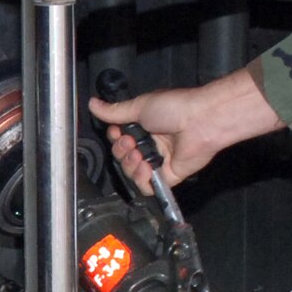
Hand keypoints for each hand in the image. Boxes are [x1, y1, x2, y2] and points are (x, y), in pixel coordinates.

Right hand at [89, 66, 284, 194]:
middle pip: (123, 158)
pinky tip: (145, 168)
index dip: (115, 139)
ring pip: (132, 173)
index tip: (117, 132)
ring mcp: (160, 161)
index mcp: (144, 127)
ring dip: (130, 165)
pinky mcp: (169, 176)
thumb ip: (115, 111)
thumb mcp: (139, 106)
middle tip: (131, 142)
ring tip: (139, 154)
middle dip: (121, 151)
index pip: (119, 140)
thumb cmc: (175, 108)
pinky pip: (147, 187)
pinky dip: (142, 179)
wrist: (199, 121)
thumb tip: (93, 104)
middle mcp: (151, 144)